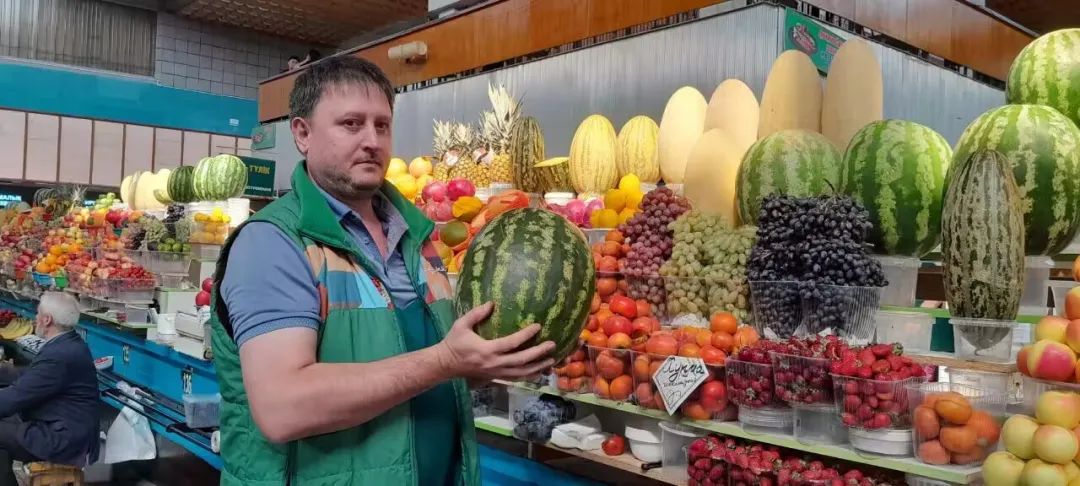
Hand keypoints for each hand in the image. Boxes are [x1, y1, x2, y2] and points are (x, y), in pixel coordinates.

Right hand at [436, 302, 555, 380]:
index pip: (512, 343)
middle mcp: (494, 364)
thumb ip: (476, 314)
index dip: (526, 335)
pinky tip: (539, 372)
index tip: (538, 326)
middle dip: (539, 353)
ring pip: (521, 373)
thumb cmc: (454, 343)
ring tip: (551, 360)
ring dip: (538, 367)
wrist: (445, 365)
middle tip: (552, 345)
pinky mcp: (495, 378)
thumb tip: (491, 303)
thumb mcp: (461, 325)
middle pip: (522, 360)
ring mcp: (496, 373)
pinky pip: (515, 378)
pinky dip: (529, 376)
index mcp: (487, 350)